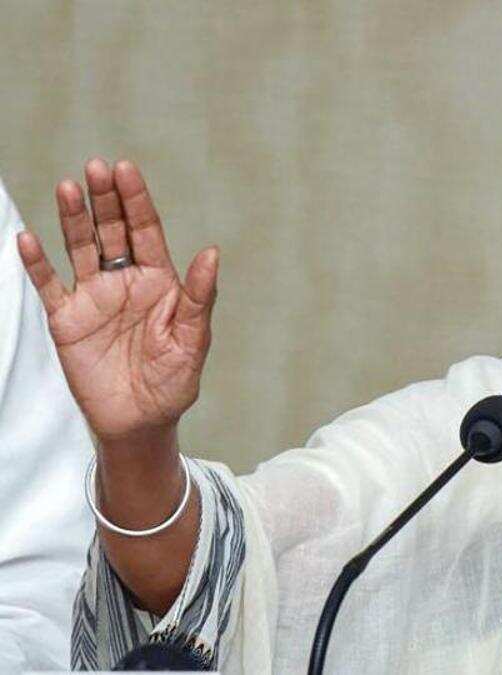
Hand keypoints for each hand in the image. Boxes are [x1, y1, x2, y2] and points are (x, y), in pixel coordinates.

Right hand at [16, 159, 218, 445]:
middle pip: (113, 231)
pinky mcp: (67, 320)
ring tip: (68, 187)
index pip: (147, 231)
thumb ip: (199, 297)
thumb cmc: (174, 382)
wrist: (141, 422)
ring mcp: (94, 298)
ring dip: (74, 219)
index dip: (137, 201)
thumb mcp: (193, 340)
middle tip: (97, 167)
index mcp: (160, 282)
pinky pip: (49, 285)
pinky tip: (27, 237)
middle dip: (105, 200)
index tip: (126, 170)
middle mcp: (125, 282)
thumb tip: (211, 252)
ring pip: (81, 248)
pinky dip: (37, 262)